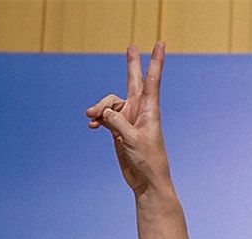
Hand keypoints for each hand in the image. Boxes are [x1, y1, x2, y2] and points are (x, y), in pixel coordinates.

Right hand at [87, 42, 169, 195]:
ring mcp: (128, 119)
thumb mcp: (132, 139)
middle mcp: (139, 111)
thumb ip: (116, 121)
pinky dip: (97, 119)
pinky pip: (104, 117)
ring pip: (109, 103)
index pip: (152, 80)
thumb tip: (101, 112)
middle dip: (131, 64)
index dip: (155, 61)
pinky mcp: (119, 130)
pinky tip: (92, 126)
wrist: (146, 181)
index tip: (160, 44)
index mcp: (149, 110)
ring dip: (98, 108)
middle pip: (133, 81)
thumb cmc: (148, 161)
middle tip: (131, 46)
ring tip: (90, 118)